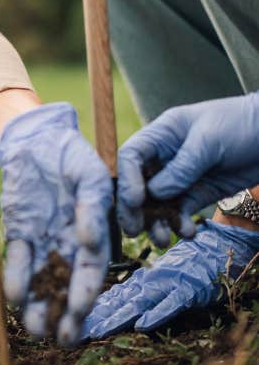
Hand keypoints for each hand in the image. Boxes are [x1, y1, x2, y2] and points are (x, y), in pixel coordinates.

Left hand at [0, 102, 112, 344]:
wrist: (38, 138)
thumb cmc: (72, 156)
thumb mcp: (90, 176)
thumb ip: (92, 207)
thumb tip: (89, 240)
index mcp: (92, 234)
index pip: (91, 271)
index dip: (86, 293)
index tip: (80, 312)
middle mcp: (67, 244)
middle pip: (66, 285)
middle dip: (64, 313)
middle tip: (61, 340)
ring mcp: (42, 240)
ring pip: (41, 279)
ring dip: (38, 305)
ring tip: (35, 330)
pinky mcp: (18, 231)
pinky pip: (17, 259)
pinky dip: (15, 277)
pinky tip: (14, 296)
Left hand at [84, 221, 258, 336]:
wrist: (216, 248)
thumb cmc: (187, 264)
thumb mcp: (158, 277)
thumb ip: (137, 289)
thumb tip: (113, 303)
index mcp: (140, 281)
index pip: (111, 297)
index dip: (90, 309)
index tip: (69, 319)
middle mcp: (148, 283)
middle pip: (117, 302)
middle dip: (95, 317)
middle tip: (73, 330)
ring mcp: (166, 287)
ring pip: (136, 304)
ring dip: (116, 318)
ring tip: (96, 330)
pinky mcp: (187, 291)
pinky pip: (170, 305)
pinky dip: (156, 315)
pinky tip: (141, 325)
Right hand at [117, 93, 258, 244]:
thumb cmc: (237, 124)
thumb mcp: (208, 140)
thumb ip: (182, 167)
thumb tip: (154, 192)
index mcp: (160, 135)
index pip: (131, 156)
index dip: (127, 178)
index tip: (135, 200)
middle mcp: (164, 158)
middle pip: (138, 184)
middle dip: (133, 208)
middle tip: (133, 230)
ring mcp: (180, 178)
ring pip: (157, 203)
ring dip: (155, 222)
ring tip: (161, 239)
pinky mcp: (197, 194)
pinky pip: (181, 212)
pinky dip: (180, 224)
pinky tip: (188, 232)